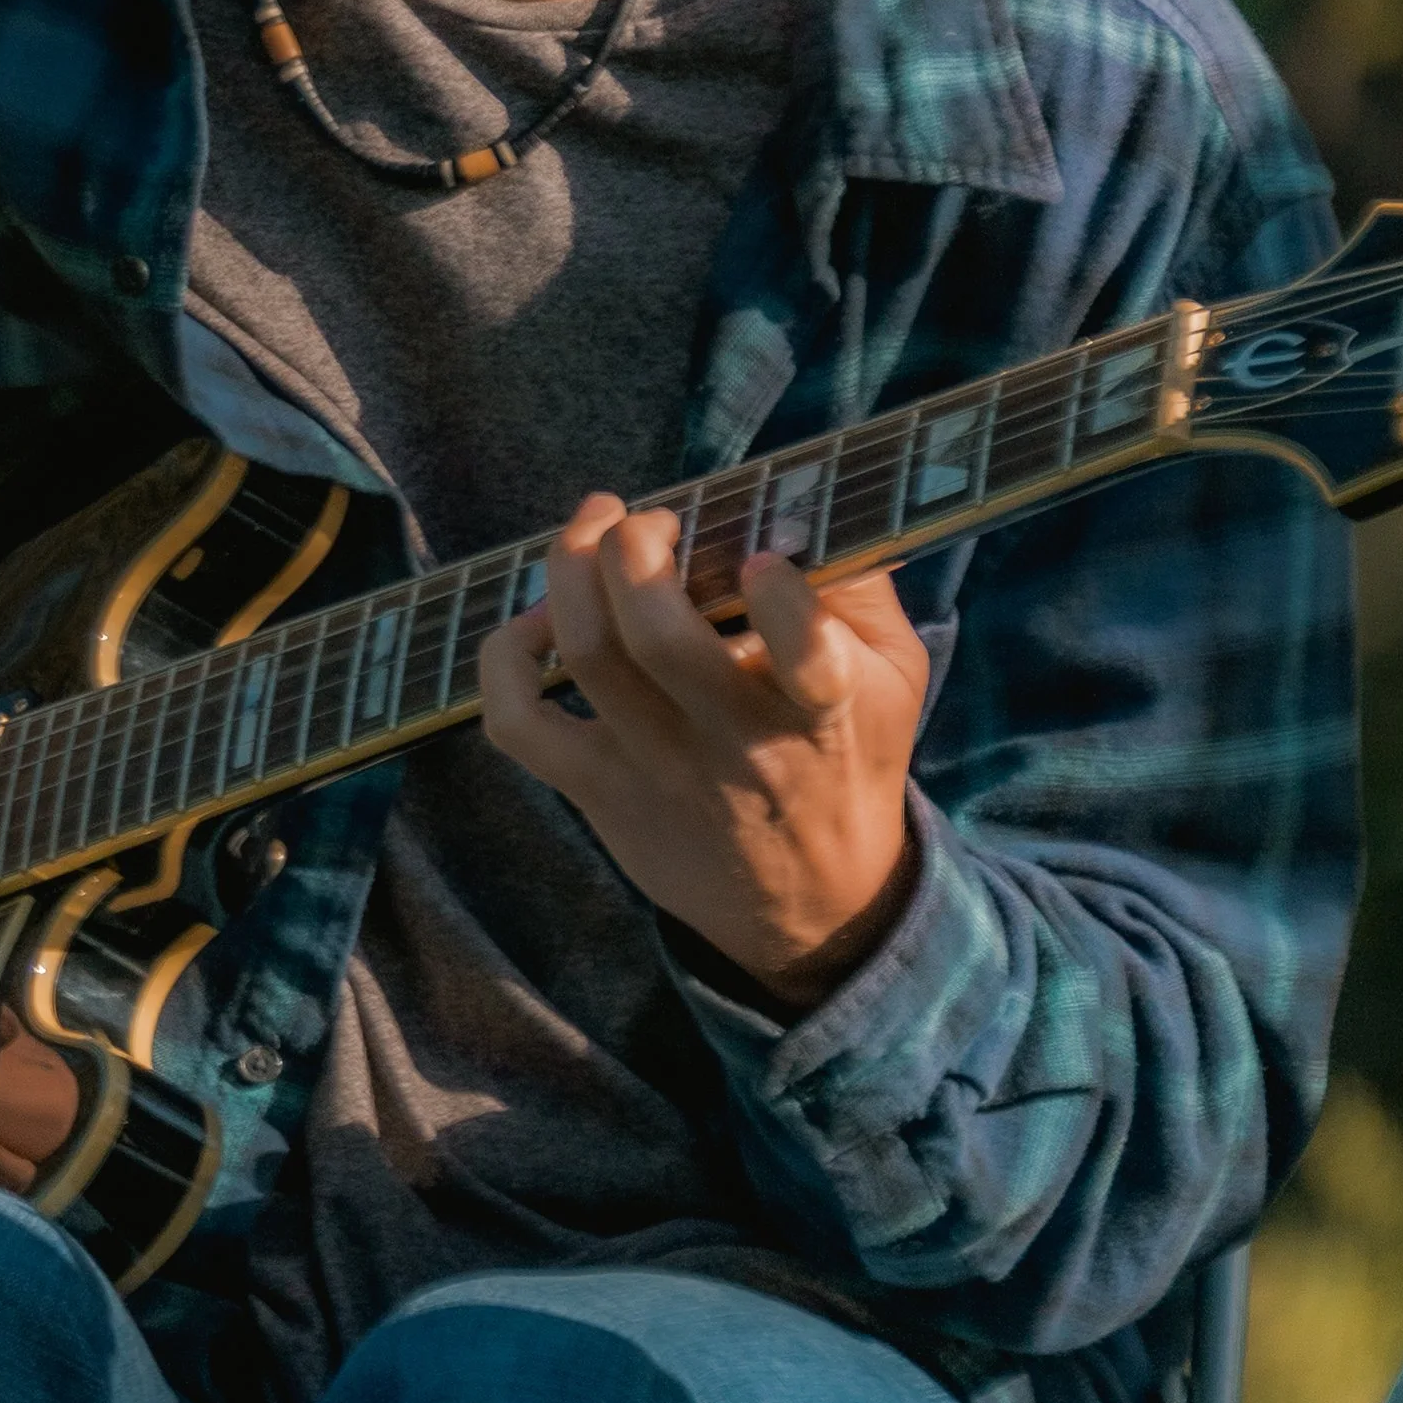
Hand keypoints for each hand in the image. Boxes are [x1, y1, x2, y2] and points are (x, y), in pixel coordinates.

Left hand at [481, 494, 928, 1012]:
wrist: (812, 900)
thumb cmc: (848, 759)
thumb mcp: (895, 678)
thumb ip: (860, 587)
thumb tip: (798, 503)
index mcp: (821, 712)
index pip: (806, 659)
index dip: (780, 600)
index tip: (762, 559)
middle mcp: (734, 743)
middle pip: (657, 638)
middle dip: (636, 548)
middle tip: (651, 521)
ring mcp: (657, 769)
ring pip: (589, 657)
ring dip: (572, 570)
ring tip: (593, 529)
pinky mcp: (598, 790)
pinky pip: (519, 724)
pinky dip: (507, 658)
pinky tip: (538, 624)